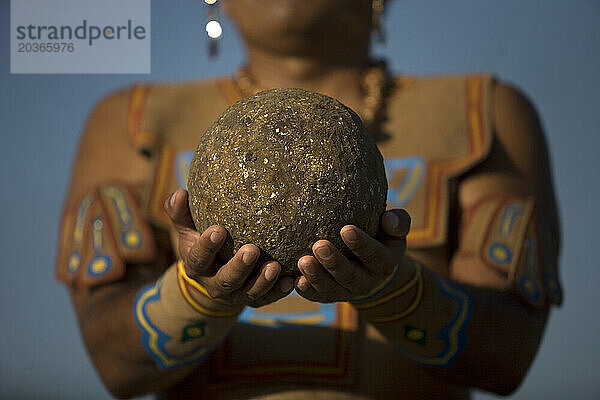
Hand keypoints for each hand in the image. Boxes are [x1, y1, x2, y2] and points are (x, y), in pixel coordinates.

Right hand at [165, 189, 294, 307]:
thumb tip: (179, 192)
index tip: (218, 230)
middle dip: (239, 267)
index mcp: (197, 266)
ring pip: (249, 292)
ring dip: (263, 281)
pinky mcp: (254, 299)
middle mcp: (215, 284)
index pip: (199, 257)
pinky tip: (292, 280)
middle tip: (252, 250)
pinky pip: (268, 298)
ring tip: (275, 266)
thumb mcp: (188, 228)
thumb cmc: (202, 241)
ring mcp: (236, 294)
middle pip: (226, 279)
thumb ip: (181, 212)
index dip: (206, 246)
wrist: (213, 274)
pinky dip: (279, 291)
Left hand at [295, 209, 410, 302]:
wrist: (373, 270)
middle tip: (319, 245)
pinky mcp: (329, 296)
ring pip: (331, 288)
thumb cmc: (381, 239)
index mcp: (384, 262)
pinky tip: (295, 281)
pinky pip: (317, 296)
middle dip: (334, 262)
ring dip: (316, 277)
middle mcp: (366, 281)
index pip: (374, 255)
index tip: (346, 229)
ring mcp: (346, 291)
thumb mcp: (394, 232)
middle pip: (350, 275)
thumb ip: (398, 222)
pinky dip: (306, 290)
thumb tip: (388, 219)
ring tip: (303, 261)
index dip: (361, 244)